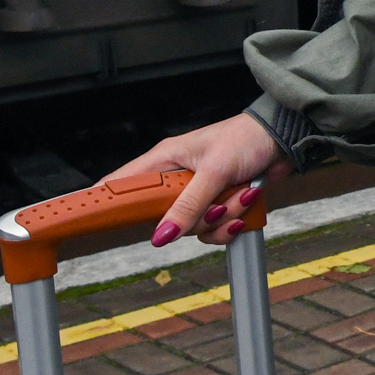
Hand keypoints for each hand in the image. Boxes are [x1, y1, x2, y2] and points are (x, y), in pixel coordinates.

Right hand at [100, 113, 288, 245]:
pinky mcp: (218, 204)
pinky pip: (214, 229)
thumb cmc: (246, 138)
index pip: (124, 184)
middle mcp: (177, 178)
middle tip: (215, 201)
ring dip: (222, 217)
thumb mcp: (214, 171)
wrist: (284, 140)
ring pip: (193, 227)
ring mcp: (198, 193)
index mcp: (165, 160)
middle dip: (195, 216)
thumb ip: (187, 205)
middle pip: (163, 217)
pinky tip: (246, 201)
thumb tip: (161, 236)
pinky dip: (233, 221)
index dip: (106, 202)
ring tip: (239, 193)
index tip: (89, 219)